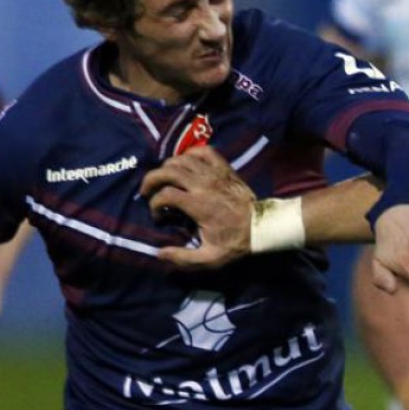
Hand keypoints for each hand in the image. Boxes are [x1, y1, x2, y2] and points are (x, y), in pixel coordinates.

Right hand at [139, 146, 256, 267]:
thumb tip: (159, 253)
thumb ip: (183, 258)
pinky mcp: (224, 168)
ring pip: (182, 159)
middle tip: (146, 191)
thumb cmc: (235, 242)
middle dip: (152, 179)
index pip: (167, 194)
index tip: (159, 216)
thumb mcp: (210, 258)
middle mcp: (205, 185)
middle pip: (169, 170)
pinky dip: (190, 153)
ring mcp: (215, 173)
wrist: (262, 227)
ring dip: (167, 167)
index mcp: (200, 205)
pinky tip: (185, 164)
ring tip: (163, 179)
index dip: (155, 204)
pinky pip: (204, 151)